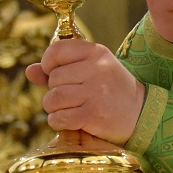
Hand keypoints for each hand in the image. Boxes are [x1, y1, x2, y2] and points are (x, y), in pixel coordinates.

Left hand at [25, 39, 144, 145]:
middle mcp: (97, 69)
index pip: (57, 50)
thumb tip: (30, 71)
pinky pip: (59, 118)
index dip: (48, 64)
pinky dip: (58, 122)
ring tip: (69, 109)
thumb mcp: (92, 72)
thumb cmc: (112, 91)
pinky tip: (70, 121)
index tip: (54, 73)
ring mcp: (96, 91)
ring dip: (54, 108)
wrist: (141, 114)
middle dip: (54, 91)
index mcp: (97, 52)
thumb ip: (60, 69)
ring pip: (53, 98)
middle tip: (71, 97)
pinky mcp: (94, 114)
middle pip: (53, 78)